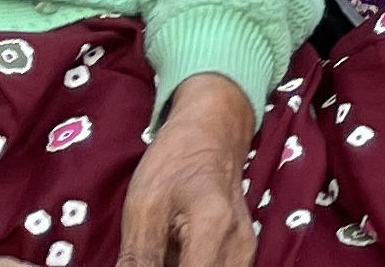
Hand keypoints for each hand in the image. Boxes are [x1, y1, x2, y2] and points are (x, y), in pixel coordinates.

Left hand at [116, 71, 256, 266]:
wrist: (213, 130)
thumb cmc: (175, 161)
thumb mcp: (143, 207)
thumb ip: (137, 260)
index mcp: (215, 227)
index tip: (142, 260)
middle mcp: (240, 244)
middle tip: (148, 253)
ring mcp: (247, 249)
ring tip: (162, 251)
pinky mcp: (245, 251)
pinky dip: (194, 266)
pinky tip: (175, 256)